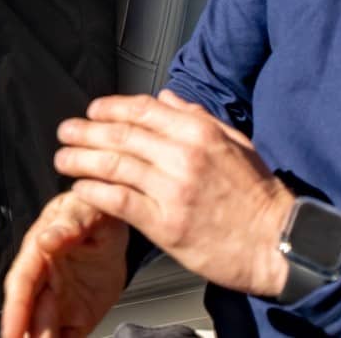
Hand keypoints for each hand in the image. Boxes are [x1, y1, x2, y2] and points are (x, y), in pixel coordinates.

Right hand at [0, 190, 129, 337]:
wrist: (115, 229)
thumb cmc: (92, 212)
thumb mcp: (84, 210)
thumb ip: (69, 224)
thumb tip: (46, 239)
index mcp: (38, 253)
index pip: (22, 283)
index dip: (15, 309)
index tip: (11, 332)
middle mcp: (43, 281)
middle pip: (28, 314)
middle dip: (26, 333)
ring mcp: (59, 302)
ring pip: (43, 330)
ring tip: (59, 337)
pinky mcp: (77, 318)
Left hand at [54, 89, 293, 297]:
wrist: (278, 242)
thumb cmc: (258, 196)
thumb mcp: (234, 143)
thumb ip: (197, 117)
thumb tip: (166, 99)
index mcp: (199, 132)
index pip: (142, 110)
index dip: (110, 108)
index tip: (92, 110)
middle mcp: (183, 155)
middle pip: (122, 135)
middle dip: (86, 131)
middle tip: (65, 131)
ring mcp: (173, 190)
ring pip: (115, 166)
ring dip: (82, 160)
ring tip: (62, 159)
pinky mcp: (167, 225)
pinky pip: (120, 202)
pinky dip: (95, 193)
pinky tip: (79, 189)